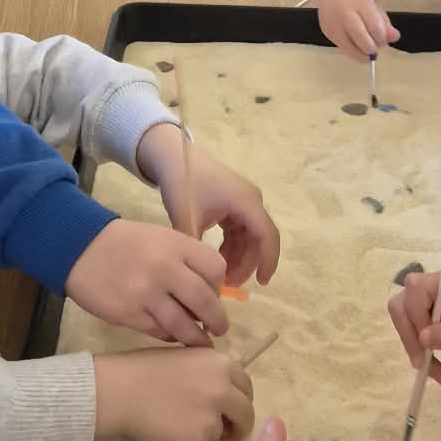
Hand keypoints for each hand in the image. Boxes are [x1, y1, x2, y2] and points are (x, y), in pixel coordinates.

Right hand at [66, 219, 228, 342]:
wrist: (79, 248)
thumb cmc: (125, 243)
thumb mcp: (161, 238)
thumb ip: (186, 260)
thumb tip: (210, 293)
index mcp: (176, 245)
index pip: (215, 269)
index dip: (219, 286)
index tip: (214, 295)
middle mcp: (166, 269)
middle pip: (205, 302)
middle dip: (217, 320)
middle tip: (219, 328)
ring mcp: (147, 294)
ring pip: (184, 325)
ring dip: (196, 337)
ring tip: (200, 342)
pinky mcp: (129, 315)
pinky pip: (160, 332)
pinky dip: (171, 336)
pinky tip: (172, 335)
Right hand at [93, 346, 254, 440]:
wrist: (119, 391)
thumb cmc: (142, 369)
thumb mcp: (185, 356)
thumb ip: (209, 372)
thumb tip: (223, 392)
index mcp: (221, 363)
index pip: (246, 386)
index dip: (239, 399)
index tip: (231, 408)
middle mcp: (224, 389)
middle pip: (246, 413)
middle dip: (237, 424)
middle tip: (225, 431)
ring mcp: (214, 418)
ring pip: (223, 435)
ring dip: (209, 436)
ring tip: (180, 427)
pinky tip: (172, 438)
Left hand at [139, 127, 280, 285]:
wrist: (172, 156)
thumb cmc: (183, 184)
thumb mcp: (188, 219)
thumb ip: (197, 249)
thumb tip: (203, 279)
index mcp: (246, 202)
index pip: (267, 236)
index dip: (268, 261)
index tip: (261, 284)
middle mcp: (250, 201)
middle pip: (259, 239)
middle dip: (247, 264)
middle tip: (229, 285)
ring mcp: (242, 202)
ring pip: (249, 237)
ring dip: (238, 257)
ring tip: (220, 276)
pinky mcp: (232, 204)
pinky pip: (238, 231)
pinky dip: (231, 247)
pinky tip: (216, 259)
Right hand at [312, 0, 396, 61]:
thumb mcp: (373, 4)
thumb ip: (385, 22)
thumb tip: (395, 38)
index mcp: (360, 3)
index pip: (375, 27)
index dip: (382, 38)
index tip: (383, 39)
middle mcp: (344, 13)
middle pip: (362, 41)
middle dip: (372, 48)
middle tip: (375, 46)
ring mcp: (332, 23)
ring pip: (350, 49)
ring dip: (361, 52)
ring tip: (365, 45)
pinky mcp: (326, 31)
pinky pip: (342, 46)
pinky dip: (351, 47)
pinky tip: (353, 39)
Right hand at [388, 271, 440, 382]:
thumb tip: (423, 337)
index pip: (415, 290)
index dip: (415, 316)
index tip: (428, 343)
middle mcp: (431, 288)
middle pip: (400, 305)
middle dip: (408, 336)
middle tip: (423, 363)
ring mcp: (425, 301)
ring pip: (402, 320)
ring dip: (412, 347)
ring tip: (434, 372)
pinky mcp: (423, 315)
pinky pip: (410, 331)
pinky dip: (418, 351)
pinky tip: (434, 369)